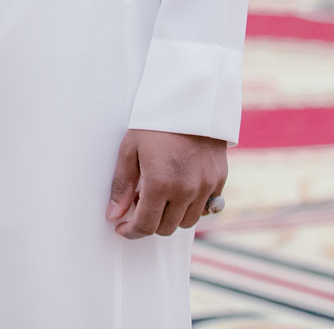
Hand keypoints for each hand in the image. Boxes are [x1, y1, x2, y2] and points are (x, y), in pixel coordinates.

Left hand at [105, 128, 226, 238]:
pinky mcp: (219, 181)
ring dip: (170, 216)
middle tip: (138, 205)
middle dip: (150, 224)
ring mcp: (206, 187)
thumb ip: (122, 185)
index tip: (122, 228)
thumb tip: (114, 215)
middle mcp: (187, 190)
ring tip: (158, 195)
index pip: (146, 225)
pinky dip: (190, 207)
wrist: (190, 102)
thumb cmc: (155, 124)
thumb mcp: (130, 149)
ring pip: (187, 222)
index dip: (131, 232)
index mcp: (161, 183)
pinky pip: (205, 208)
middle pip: (167, 228)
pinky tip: (178, 190)